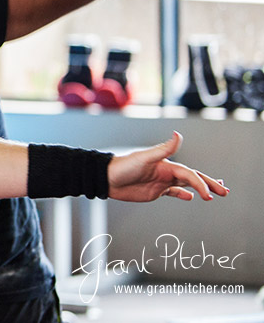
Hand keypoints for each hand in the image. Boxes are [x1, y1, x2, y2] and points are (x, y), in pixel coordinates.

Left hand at [107, 132, 228, 201]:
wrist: (107, 179)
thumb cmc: (124, 166)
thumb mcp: (144, 157)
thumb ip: (163, 148)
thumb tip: (178, 134)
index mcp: (167, 165)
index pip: (190, 175)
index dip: (201, 184)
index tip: (209, 196)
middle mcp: (167, 172)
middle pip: (193, 178)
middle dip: (209, 184)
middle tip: (225, 191)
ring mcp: (162, 182)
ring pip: (186, 185)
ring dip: (201, 188)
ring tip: (215, 193)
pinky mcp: (155, 191)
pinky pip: (173, 192)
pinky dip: (183, 194)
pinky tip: (191, 197)